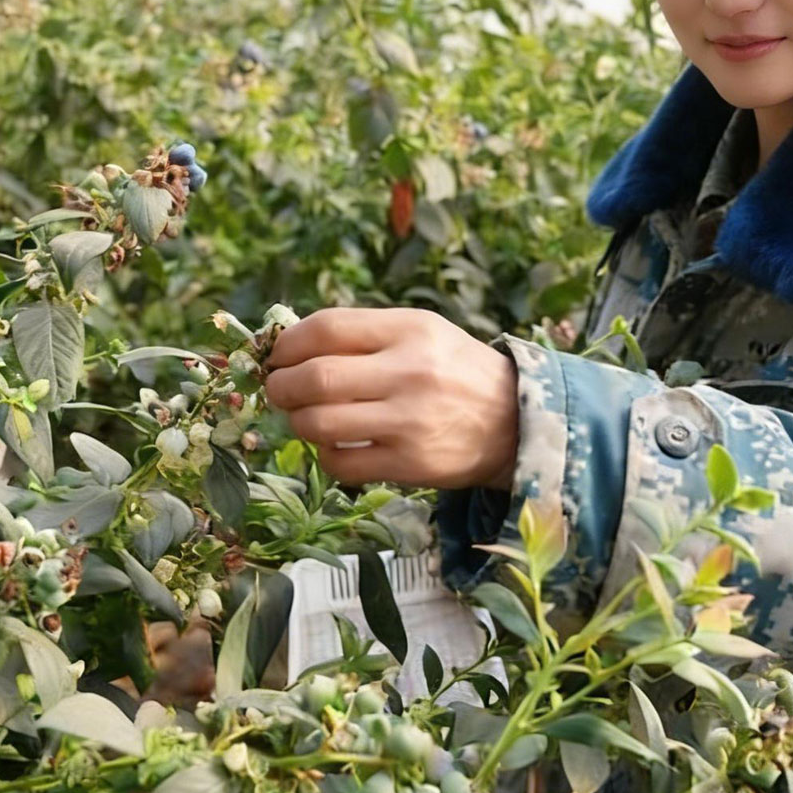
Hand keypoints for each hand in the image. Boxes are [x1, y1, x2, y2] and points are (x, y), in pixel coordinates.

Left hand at [260, 307, 518, 490]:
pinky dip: (325, 454)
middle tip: (279, 389)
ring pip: (319, 423)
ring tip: (304, 416)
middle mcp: (409, 373)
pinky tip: (335, 444)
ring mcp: (409, 421)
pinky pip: (340, 463)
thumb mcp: (421, 332)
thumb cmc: (453, 370)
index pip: (328, 328)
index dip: (288, 343)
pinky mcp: (409, 464)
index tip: (278, 355)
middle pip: (316, 378)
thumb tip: (290, 344)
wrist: (514, 421)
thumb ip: (363, 333)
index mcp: (410, 330)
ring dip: (298, 421)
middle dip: (281, 385)